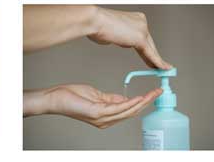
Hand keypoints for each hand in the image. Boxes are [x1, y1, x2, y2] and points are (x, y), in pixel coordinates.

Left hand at [24, 84, 161, 128]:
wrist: (56, 98)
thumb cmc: (72, 96)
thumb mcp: (97, 96)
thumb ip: (111, 99)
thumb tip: (126, 98)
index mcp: (106, 117)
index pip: (128, 110)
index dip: (142, 102)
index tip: (152, 93)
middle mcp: (106, 121)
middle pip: (131, 112)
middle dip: (146, 102)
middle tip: (158, 92)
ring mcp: (102, 119)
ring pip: (127, 112)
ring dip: (142, 103)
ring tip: (152, 94)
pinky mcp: (97, 113)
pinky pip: (118, 109)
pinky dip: (129, 103)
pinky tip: (138, 97)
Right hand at [89, 7, 172, 69]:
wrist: (94, 21)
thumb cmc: (97, 25)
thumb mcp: (112, 31)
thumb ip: (120, 36)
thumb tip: (121, 40)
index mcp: (135, 18)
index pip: (144, 36)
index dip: (147, 48)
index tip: (149, 56)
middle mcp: (141, 21)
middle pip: (149, 43)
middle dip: (154, 56)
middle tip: (159, 66)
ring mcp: (142, 29)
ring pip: (151, 49)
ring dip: (155, 61)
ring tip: (161, 69)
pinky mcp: (140, 38)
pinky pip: (150, 53)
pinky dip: (157, 62)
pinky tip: (162, 68)